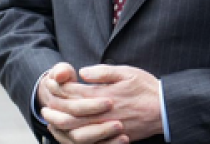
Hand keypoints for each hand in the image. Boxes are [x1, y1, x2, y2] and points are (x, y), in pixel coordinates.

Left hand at [44, 65, 161, 143]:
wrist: (165, 109)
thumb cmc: (146, 88)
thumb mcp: (126, 72)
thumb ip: (103, 72)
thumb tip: (83, 71)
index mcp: (104, 94)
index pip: (74, 92)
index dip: (60, 87)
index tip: (51, 82)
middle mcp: (102, 112)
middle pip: (70, 113)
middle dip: (55, 108)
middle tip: (44, 105)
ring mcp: (106, 127)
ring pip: (76, 130)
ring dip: (61, 125)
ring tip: (51, 121)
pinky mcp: (112, 137)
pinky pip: (89, 141)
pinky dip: (76, 137)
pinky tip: (70, 133)